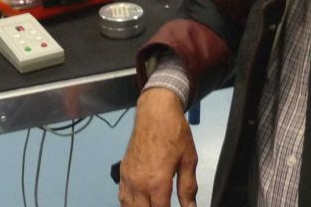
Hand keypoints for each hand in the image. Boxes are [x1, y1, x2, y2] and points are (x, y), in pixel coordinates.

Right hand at [118, 87, 198, 206]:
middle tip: (164, 205)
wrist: (155, 112)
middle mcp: (138, 184)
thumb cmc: (175, 133)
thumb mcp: (189, 159)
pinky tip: (139, 202)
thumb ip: (188, 188)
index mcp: (157, 183)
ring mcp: (128, 178)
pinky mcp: (122, 171)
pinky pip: (121, 196)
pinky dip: (129, 204)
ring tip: (153, 204)